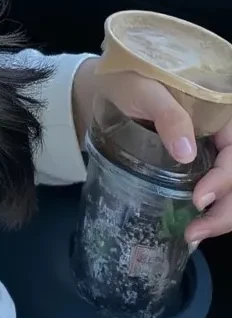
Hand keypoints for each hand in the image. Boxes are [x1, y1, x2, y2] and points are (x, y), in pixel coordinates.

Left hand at [72, 57, 231, 244]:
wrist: (99, 90)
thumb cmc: (123, 81)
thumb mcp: (143, 89)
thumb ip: (167, 114)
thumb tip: (187, 154)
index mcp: (214, 109)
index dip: (225, 177)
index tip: (199, 198)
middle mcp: (217, 132)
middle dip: (225, 207)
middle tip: (196, 231)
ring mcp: (206, 150)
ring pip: (228, 188)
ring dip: (219, 216)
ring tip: (192, 236)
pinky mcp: (192, 166)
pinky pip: (211, 191)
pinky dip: (208, 213)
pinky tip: (192, 229)